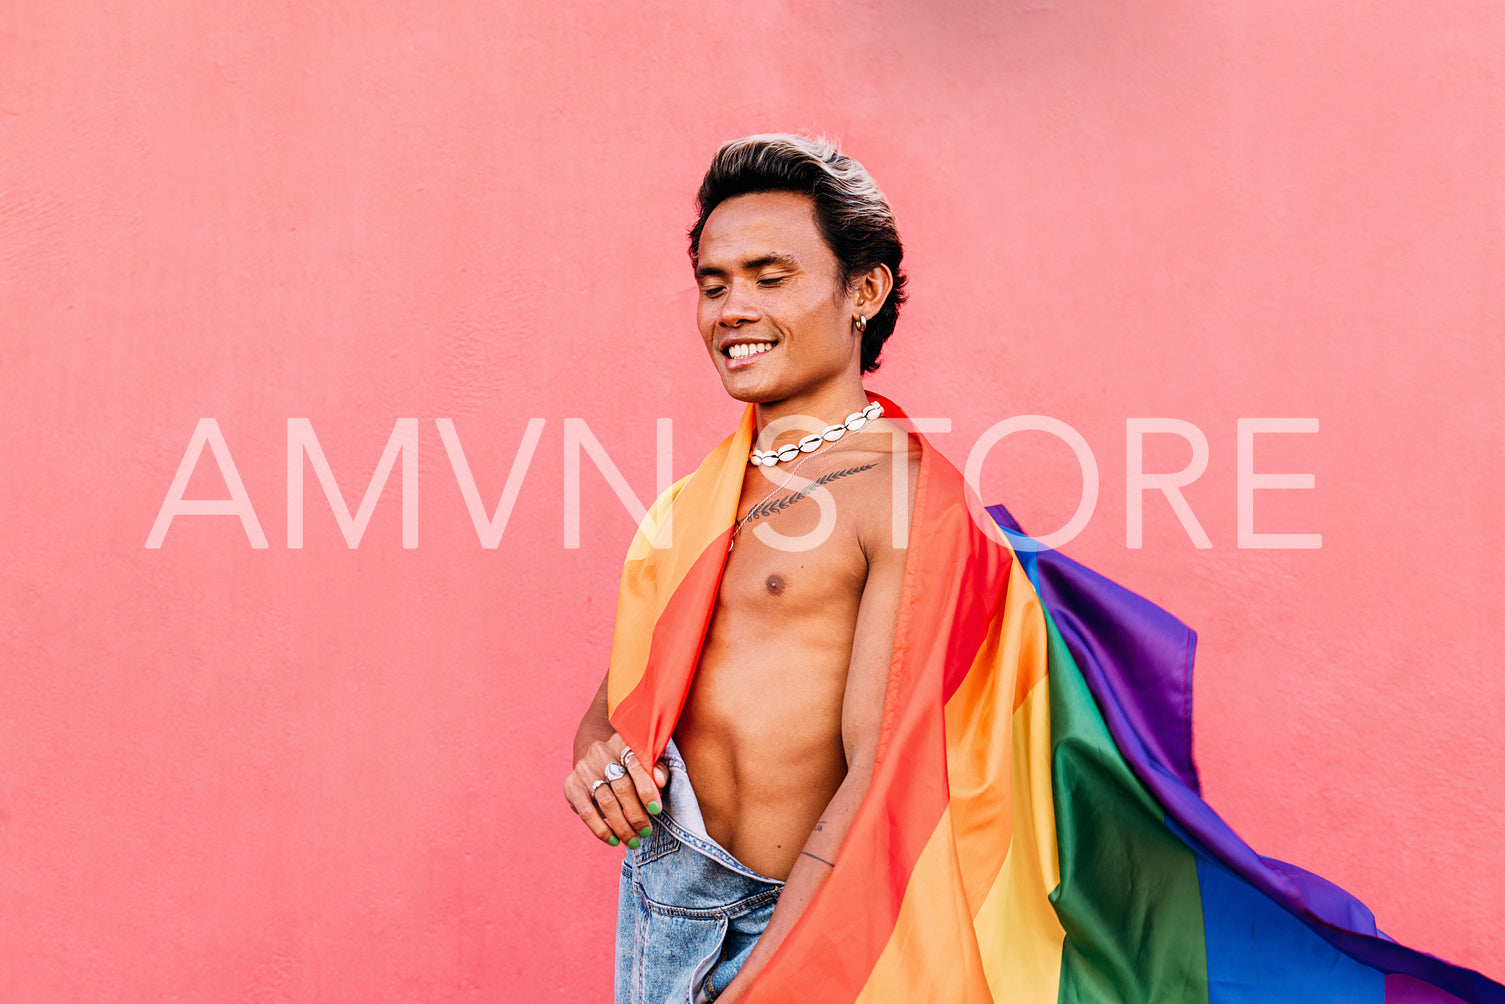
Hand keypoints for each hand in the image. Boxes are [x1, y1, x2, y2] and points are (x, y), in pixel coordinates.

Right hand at [563, 733, 667, 848]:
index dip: (647, 789)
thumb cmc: (629, 765)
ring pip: (606, 802)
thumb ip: (657, 769)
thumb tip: (660, 782)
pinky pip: (586, 812)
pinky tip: (613, 840)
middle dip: (636, 814)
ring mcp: (584, 769)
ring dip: (622, 826)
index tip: (657, 810)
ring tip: (633, 841)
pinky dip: (601, 830)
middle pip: (621, 786)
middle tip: (646, 832)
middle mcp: (600, 752)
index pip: (636, 764)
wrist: (596, 760)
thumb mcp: (645, 761)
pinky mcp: (571, 785)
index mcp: (621, 741)